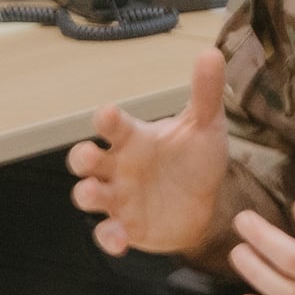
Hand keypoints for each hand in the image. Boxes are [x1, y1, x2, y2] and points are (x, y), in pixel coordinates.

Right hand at [67, 46, 229, 256]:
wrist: (207, 204)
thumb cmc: (195, 159)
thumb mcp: (205, 127)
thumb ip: (205, 94)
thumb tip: (212, 53)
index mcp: (134, 139)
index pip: (112, 126)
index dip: (107, 120)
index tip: (106, 114)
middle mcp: (118, 167)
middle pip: (85, 160)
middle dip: (82, 157)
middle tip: (90, 156)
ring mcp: (118, 198)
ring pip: (88, 195)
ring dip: (87, 195)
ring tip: (94, 195)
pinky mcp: (126, 227)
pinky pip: (107, 233)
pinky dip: (109, 237)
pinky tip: (120, 240)